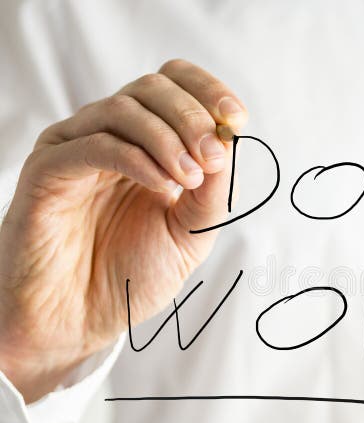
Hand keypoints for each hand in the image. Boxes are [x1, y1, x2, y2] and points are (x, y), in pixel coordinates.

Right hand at [0, 59, 246, 402]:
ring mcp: (76, 149)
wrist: (81, 320)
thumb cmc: (133, 274)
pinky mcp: (48, 170)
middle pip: (152, 87)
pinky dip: (136, 159)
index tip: (237, 118)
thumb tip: (231, 145)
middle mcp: (111, 136)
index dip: (207, 91)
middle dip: (193, 118)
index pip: (174, 84)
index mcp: (147, 143)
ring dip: (168, 138)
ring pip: (123, 109)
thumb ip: (214, 192)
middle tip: (214, 158)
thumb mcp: (192, 233)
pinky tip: (163, 189)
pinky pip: (93, 145)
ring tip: (189, 180)